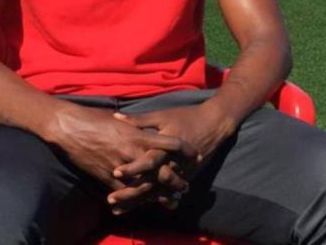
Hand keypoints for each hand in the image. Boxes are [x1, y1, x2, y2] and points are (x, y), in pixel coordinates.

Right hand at [42, 104, 191, 199]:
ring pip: (147, 186)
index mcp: (139, 134)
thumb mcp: (120, 120)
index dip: (185, 150)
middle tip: (186, 186)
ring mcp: (121, 167)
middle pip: (163, 170)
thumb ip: (136, 127)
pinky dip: (135, 201)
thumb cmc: (93, 119)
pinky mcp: (107, 178)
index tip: (196, 154)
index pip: (171, 144)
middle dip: (176, 180)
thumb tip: (146, 129)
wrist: (69, 127)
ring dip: (160, 195)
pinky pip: (126, 194)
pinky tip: (143, 206)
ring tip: (171, 201)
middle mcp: (133, 151)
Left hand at [108, 102, 237, 209]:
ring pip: (156, 192)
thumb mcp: (161, 116)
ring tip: (117, 209)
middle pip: (150, 182)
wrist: (214, 124)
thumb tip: (116, 117)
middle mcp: (172, 162)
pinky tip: (136, 208)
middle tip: (110, 200)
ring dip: (137, 201)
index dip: (132, 167)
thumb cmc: (185, 117)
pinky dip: (151, 201)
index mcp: (165, 146)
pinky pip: (166, 192)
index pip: (148, 160)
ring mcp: (180, 172)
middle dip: (130, 193)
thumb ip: (138, 120)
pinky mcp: (184, 177)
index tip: (115, 173)